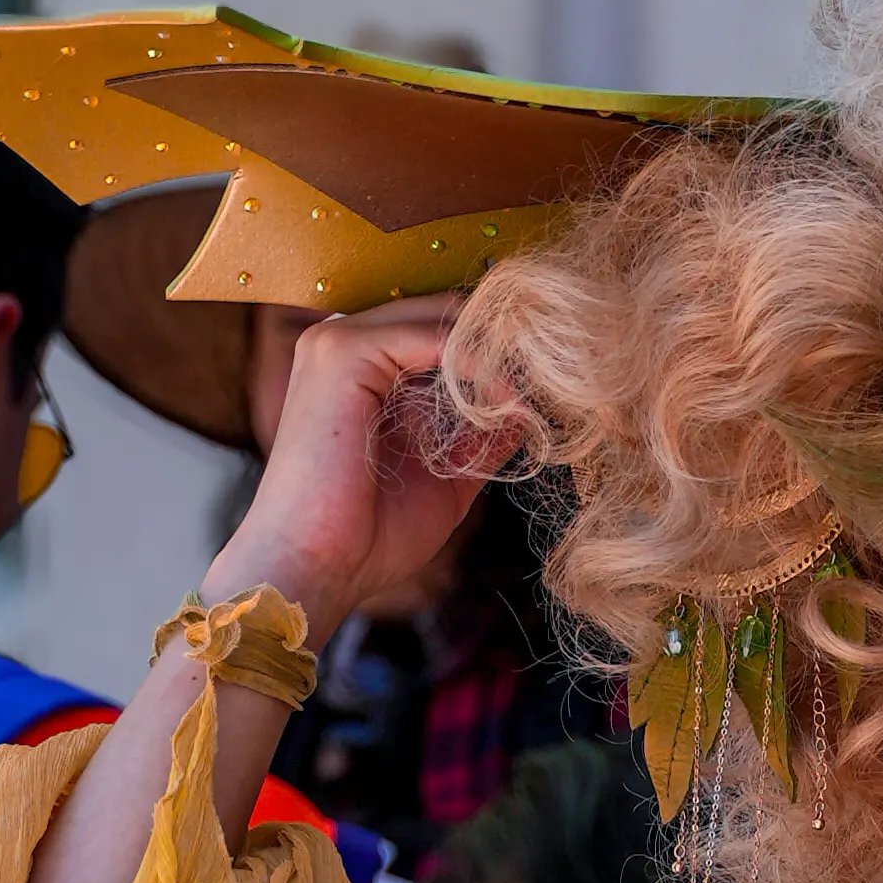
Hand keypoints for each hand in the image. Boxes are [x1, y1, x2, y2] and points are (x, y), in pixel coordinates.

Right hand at [215, 302, 526, 646]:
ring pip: (446, 317)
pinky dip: (482, 368)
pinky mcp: (344, 352)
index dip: (499, 351)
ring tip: (541, 396)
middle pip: (448, 312)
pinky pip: (436, 337)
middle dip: (509, 345)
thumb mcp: (447, 478)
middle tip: (564, 379)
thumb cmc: (368, 537)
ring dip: (502, 355)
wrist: (318, 569)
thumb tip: (530, 412)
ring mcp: (340, 339)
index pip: (444, 328)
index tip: (551, 384)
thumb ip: (481, 439)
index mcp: (363, 368)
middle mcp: (347, 341)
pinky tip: (511, 404)